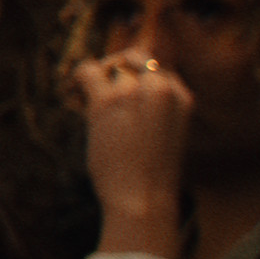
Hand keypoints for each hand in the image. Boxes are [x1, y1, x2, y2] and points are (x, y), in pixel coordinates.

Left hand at [78, 48, 198, 258]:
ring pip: (110, 67)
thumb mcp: (165, 133)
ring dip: (99, 84)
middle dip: (119, 70)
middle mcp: (162, 88)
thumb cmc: (151, 174)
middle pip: (135, 58)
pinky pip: (87, 70)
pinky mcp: (108, 101)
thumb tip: (122, 79)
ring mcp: (134, 91)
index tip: (126, 97)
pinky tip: (77, 96)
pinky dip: (79, 78)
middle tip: (106, 95)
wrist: (144, 200)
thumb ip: (153, 106)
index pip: (157, 67)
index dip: (137, 78)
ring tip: (92, 105)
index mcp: (182, 96)